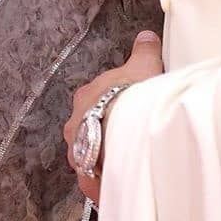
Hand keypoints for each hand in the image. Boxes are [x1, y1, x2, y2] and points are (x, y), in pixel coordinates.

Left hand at [65, 30, 164, 204]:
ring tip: (126, 162)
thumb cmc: (133, 98)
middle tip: (127, 136)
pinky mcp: (87, 179)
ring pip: (91, 155)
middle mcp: (75, 123)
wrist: (126, 134)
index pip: (95, 98)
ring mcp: (78, 153)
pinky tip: (122, 183)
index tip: (126, 107)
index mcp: (86, 96)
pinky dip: (107, 183)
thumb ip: (144, 51)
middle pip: (89, 126)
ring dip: (105, 158)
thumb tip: (145, 37)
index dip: (112, 102)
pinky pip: (97, 182)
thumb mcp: (143, 66)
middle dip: (105, 131)